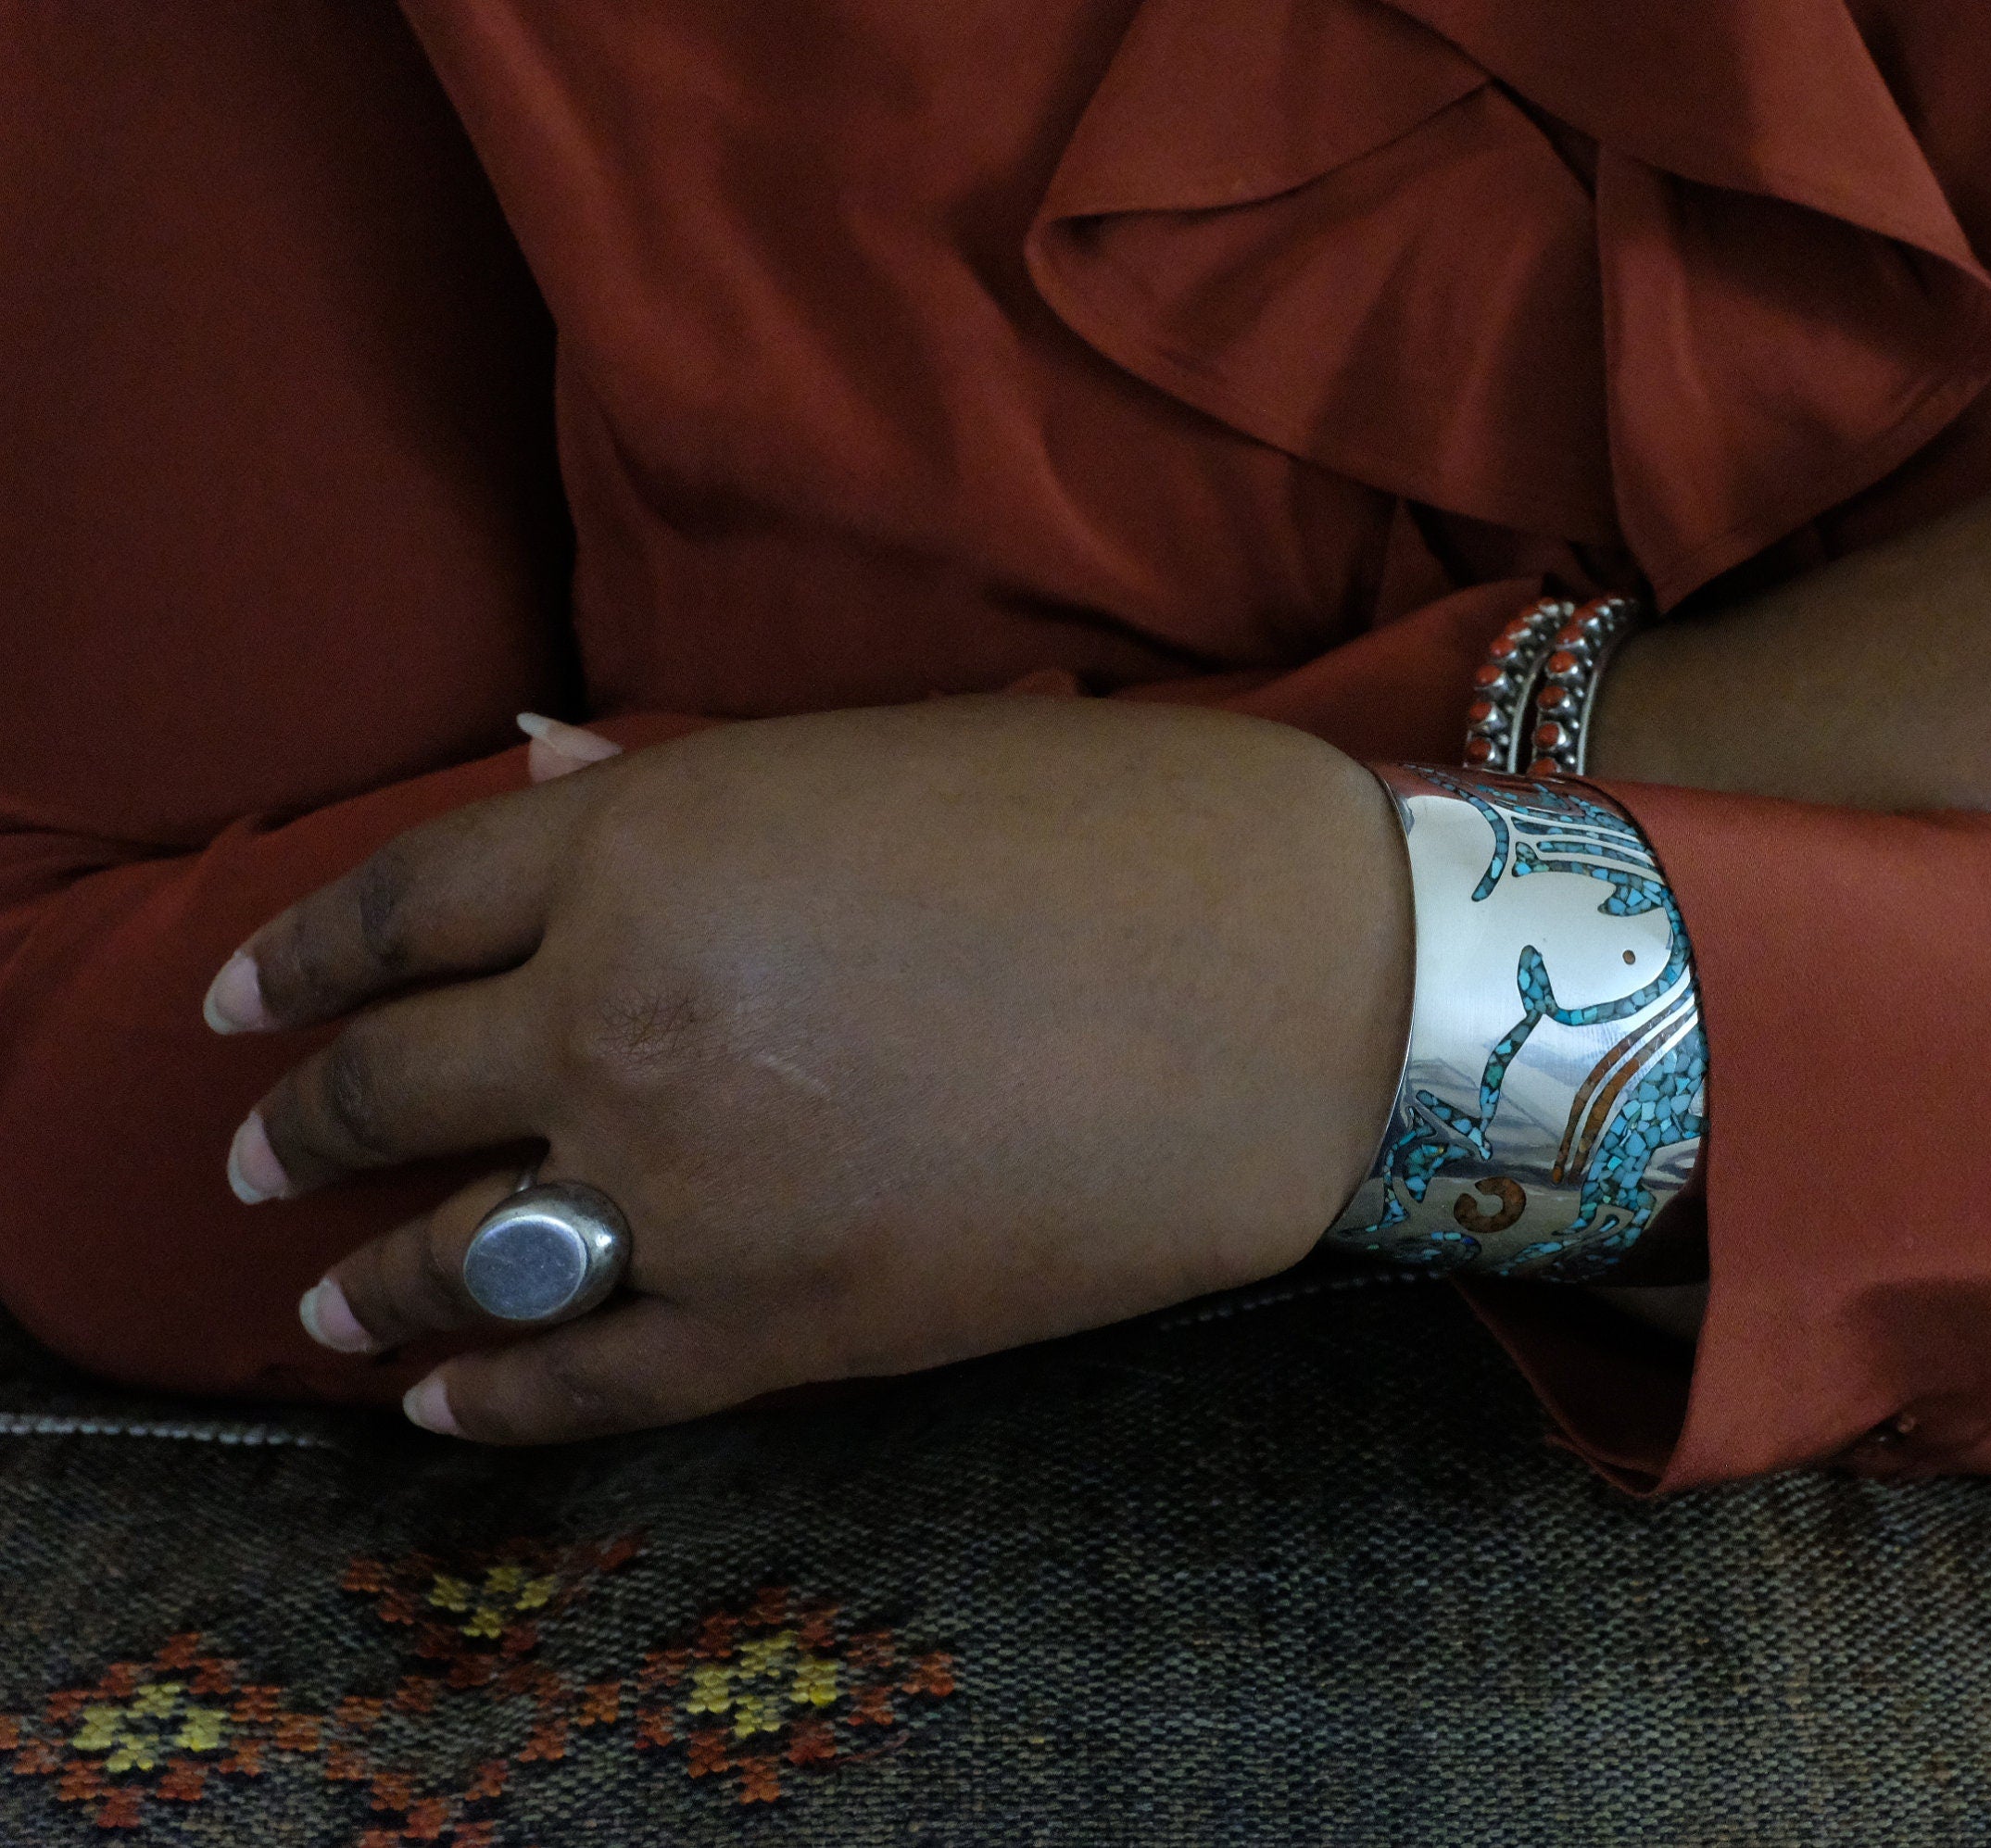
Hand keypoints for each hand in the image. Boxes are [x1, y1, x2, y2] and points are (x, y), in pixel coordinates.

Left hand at [206, 700, 1409, 1440]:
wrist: (1303, 988)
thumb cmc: (1118, 832)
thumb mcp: (877, 758)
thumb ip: (674, 790)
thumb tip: (529, 768)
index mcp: (647, 846)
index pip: (395, 907)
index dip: (296, 961)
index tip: (244, 1007)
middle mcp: (626, 1016)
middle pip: (389, 1084)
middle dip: (299, 1123)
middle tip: (254, 1152)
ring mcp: (696, 1186)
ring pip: (460, 1253)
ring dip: (364, 1282)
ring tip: (322, 1308)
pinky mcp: (790, 1325)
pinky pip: (586, 1385)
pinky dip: (493, 1403)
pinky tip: (447, 1405)